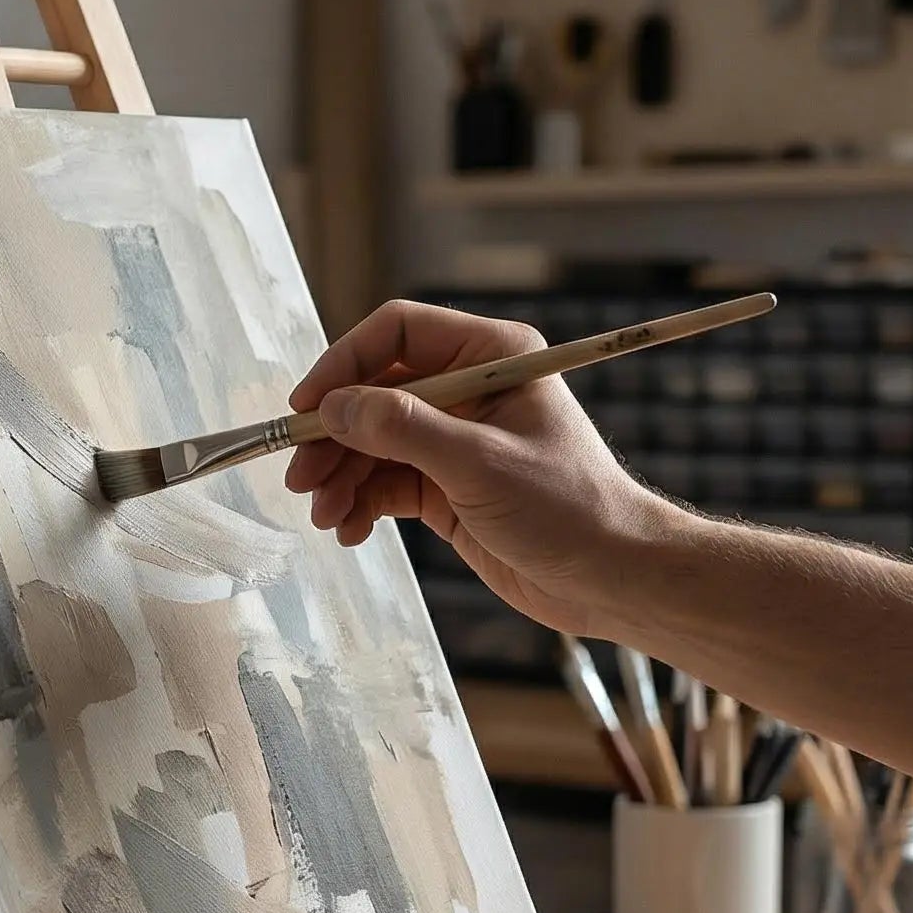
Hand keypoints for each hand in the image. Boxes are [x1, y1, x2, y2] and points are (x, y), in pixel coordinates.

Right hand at [284, 299, 679, 636]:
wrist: (611, 577)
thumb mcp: (479, 463)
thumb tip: (335, 408)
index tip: (307, 409)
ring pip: (373, 443)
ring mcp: (455, 440)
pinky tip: (348, 530)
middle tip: (301, 479)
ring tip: (324, 515)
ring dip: (341, 477)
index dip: (345, 365)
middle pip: (375, 393)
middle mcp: (469, 390)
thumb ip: (404, 429)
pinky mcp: (447, 487)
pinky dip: (360, 504)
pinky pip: (386, 484)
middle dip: (334, 436)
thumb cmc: (569, 507)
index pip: (399, 335)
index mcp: (492, 356)